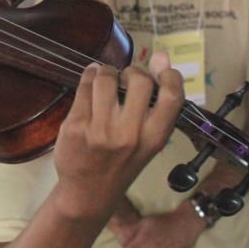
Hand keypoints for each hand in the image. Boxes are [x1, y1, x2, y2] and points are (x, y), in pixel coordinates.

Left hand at [51, 52, 183, 220]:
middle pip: (139, 80)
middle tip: (125, 79)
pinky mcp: (76, 125)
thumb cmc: (122, 163)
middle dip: (132, 71)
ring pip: (107, 78)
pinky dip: (89, 77)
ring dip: (106, 71)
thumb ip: (156, 103)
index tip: (161, 68)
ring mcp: (100, 129)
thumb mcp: (147, 140)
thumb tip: (161, 55)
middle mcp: (130, 134)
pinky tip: (90, 82)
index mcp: (154, 138)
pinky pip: (84, 87)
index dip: (169, 74)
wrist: (88, 192)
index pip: (172, 96)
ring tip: (105, 79)